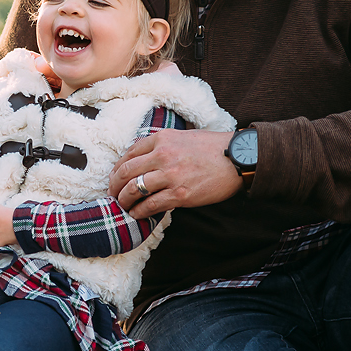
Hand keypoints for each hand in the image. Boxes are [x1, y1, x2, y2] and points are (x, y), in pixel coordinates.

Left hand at [110, 129, 241, 219]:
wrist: (238, 158)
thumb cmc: (212, 148)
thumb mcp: (182, 137)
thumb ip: (162, 146)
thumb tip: (142, 161)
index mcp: (162, 138)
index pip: (128, 154)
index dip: (117, 169)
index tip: (114, 178)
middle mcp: (163, 155)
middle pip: (126, 172)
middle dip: (114, 186)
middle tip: (112, 194)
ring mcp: (171, 175)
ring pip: (134, 190)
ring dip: (124, 200)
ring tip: (122, 206)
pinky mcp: (180, 194)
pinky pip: (150, 205)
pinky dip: (139, 211)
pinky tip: (137, 214)